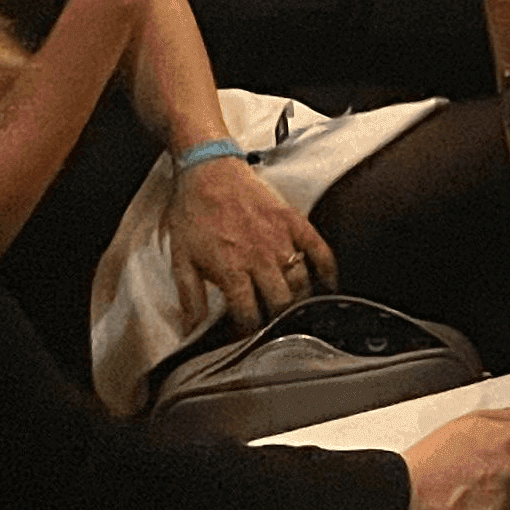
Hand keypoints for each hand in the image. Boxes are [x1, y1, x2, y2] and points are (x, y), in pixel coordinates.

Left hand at [166, 155, 335, 330]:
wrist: (208, 171)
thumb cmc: (193, 212)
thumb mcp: (181, 259)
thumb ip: (190, 298)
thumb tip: (192, 330)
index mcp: (232, 269)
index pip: (248, 316)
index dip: (247, 333)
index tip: (246, 338)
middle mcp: (260, 257)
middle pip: (281, 304)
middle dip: (277, 321)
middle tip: (273, 327)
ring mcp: (280, 238)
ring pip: (301, 282)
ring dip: (299, 301)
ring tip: (294, 310)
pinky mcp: (293, 220)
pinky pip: (319, 249)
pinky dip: (327, 269)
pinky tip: (328, 284)